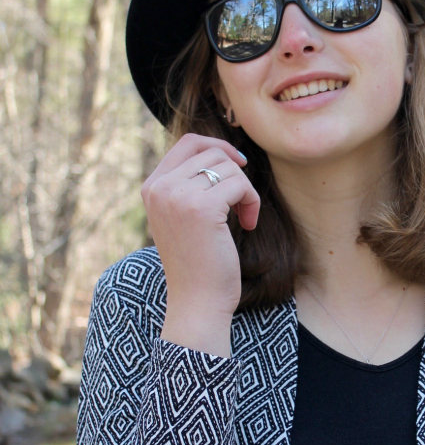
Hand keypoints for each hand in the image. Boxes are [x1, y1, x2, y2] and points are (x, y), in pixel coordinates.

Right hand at [141, 134, 259, 353]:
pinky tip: (247, 225)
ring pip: (227, 167)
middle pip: (211, 152)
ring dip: (245, 191)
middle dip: (235, 173)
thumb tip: (223, 152)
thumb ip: (190, 185)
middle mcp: (160, 188)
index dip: (218, 147)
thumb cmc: (197, 264)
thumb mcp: (183, 218)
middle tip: (241, 204)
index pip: (188, 143)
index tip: (238, 166)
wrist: (196, 301)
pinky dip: (251, 203)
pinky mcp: (202, 208)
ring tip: (243, 218)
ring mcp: (178, 196)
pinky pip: (240, 184)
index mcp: (152, 188)